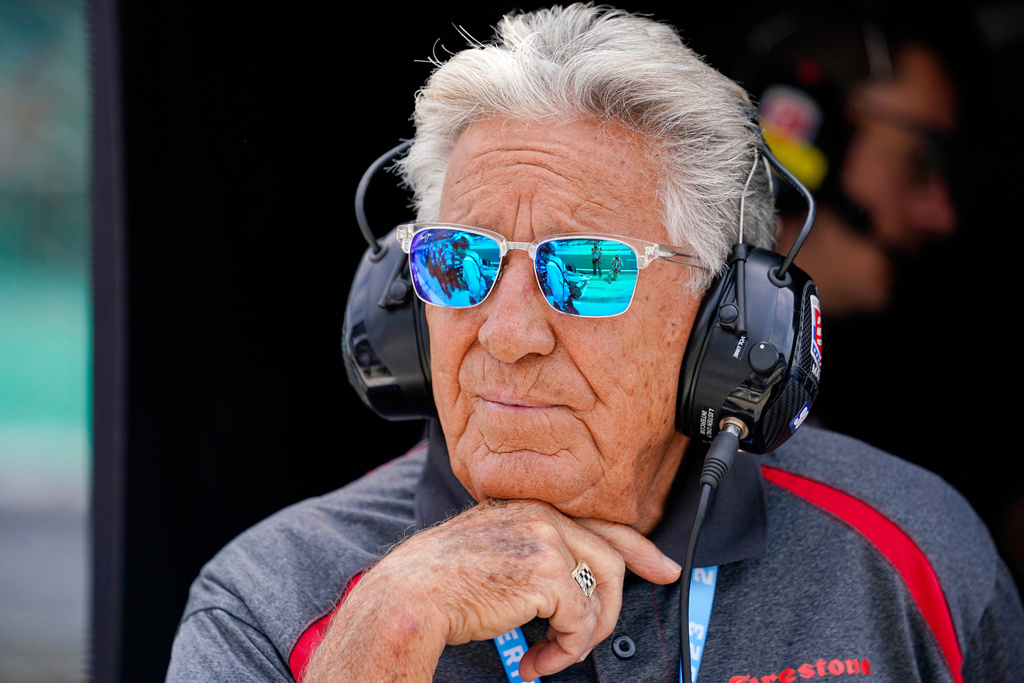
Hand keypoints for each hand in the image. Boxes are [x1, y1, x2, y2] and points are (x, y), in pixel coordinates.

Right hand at [303, 498, 681, 681]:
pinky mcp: (546, 572)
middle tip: (590, 640)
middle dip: (613, 608)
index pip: (600, 520)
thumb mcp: (495, 551)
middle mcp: (541, 514)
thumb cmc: (441, 582)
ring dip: (582, 637)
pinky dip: (565, 651)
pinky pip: (581, 621)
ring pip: (602, 594)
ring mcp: (546, 539)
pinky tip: (536, 662)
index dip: (638, 548)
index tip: (664, 568)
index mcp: (529, 505)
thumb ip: (535, 554)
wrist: (409, 595)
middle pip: (613, 557)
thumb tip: (575, 581)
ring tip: (552, 655)